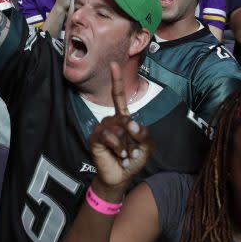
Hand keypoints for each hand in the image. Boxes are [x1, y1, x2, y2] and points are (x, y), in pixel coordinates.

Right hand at [88, 63, 153, 189]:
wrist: (121, 177)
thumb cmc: (133, 160)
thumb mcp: (146, 146)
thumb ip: (143, 133)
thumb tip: (130, 122)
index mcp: (123, 118)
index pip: (119, 96)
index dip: (117, 80)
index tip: (114, 64)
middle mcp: (110, 121)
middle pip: (125, 118)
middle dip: (133, 137)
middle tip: (133, 151)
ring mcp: (101, 129)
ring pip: (118, 128)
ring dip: (126, 145)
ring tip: (125, 155)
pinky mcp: (94, 138)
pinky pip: (108, 135)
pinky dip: (117, 146)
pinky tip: (119, 155)